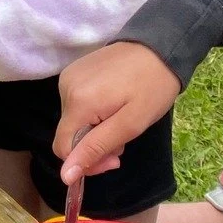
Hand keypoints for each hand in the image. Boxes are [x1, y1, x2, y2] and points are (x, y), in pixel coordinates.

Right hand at [53, 41, 182, 183]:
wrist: (159, 46)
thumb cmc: (151, 88)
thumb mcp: (130, 125)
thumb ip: (95, 149)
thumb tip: (64, 176)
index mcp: (78, 102)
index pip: (64, 149)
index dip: (86, 162)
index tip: (115, 159)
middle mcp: (65, 88)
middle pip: (69, 135)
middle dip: (94, 146)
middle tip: (124, 140)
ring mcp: (68, 76)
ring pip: (74, 121)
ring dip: (95, 130)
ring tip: (121, 119)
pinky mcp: (74, 70)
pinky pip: (76, 104)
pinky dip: (92, 113)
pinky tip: (113, 105)